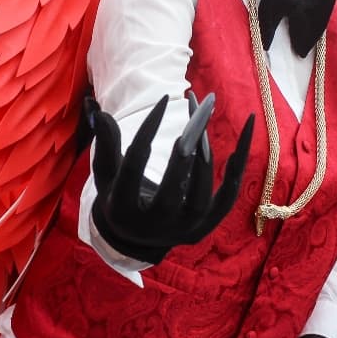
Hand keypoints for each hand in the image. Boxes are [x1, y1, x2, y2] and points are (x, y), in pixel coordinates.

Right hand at [88, 92, 253, 264]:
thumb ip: (104, 142)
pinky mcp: (205, 228)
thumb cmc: (119, 195)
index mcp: (123, 210)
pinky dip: (236, 169)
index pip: (134, 166)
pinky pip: (227, 198)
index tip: (164, 99)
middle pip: (172, 187)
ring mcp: (182, 230)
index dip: (148, 130)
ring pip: (201, 195)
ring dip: (206, 154)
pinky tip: (241, 142)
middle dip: (185, 146)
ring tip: (205, 118)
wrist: (137, 238)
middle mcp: (154, 226)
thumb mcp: (106, 173)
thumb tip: (95, 106)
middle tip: (197, 108)